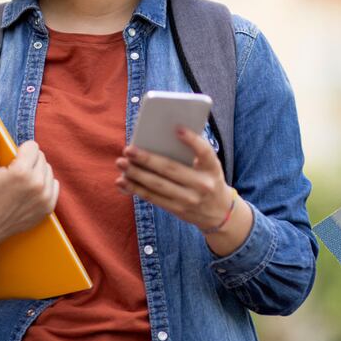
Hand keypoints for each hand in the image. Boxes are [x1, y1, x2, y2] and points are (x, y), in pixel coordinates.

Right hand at [0, 120, 59, 280]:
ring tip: (21, 182)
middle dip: (29, 161)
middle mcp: (37, 184)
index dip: (20, 152)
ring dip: (38, 172)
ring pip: (48, 170)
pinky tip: (30, 190)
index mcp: (21, 172)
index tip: (11, 162)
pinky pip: (54, 185)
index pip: (33, 146)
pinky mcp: (49, 207)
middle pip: (41, 157)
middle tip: (14, 173)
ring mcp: (45, 197)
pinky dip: (45, 185)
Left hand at [114, 127, 238, 234]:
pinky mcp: (177, 210)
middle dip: (147, 159)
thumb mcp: (209, 166)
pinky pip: (153, 198)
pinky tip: (123, 181)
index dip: (192, 140)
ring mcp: (189, 200)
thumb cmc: (208, 179)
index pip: (204, 152)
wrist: (219, 212)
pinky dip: (136, 189)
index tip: (177, 128)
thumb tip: (158, 141)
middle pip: (171, 169)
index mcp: (212, 168)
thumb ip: (192, 154)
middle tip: (128, 149)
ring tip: (121, 163)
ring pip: (158, 186)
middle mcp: (202, 184)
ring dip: (136, 174)